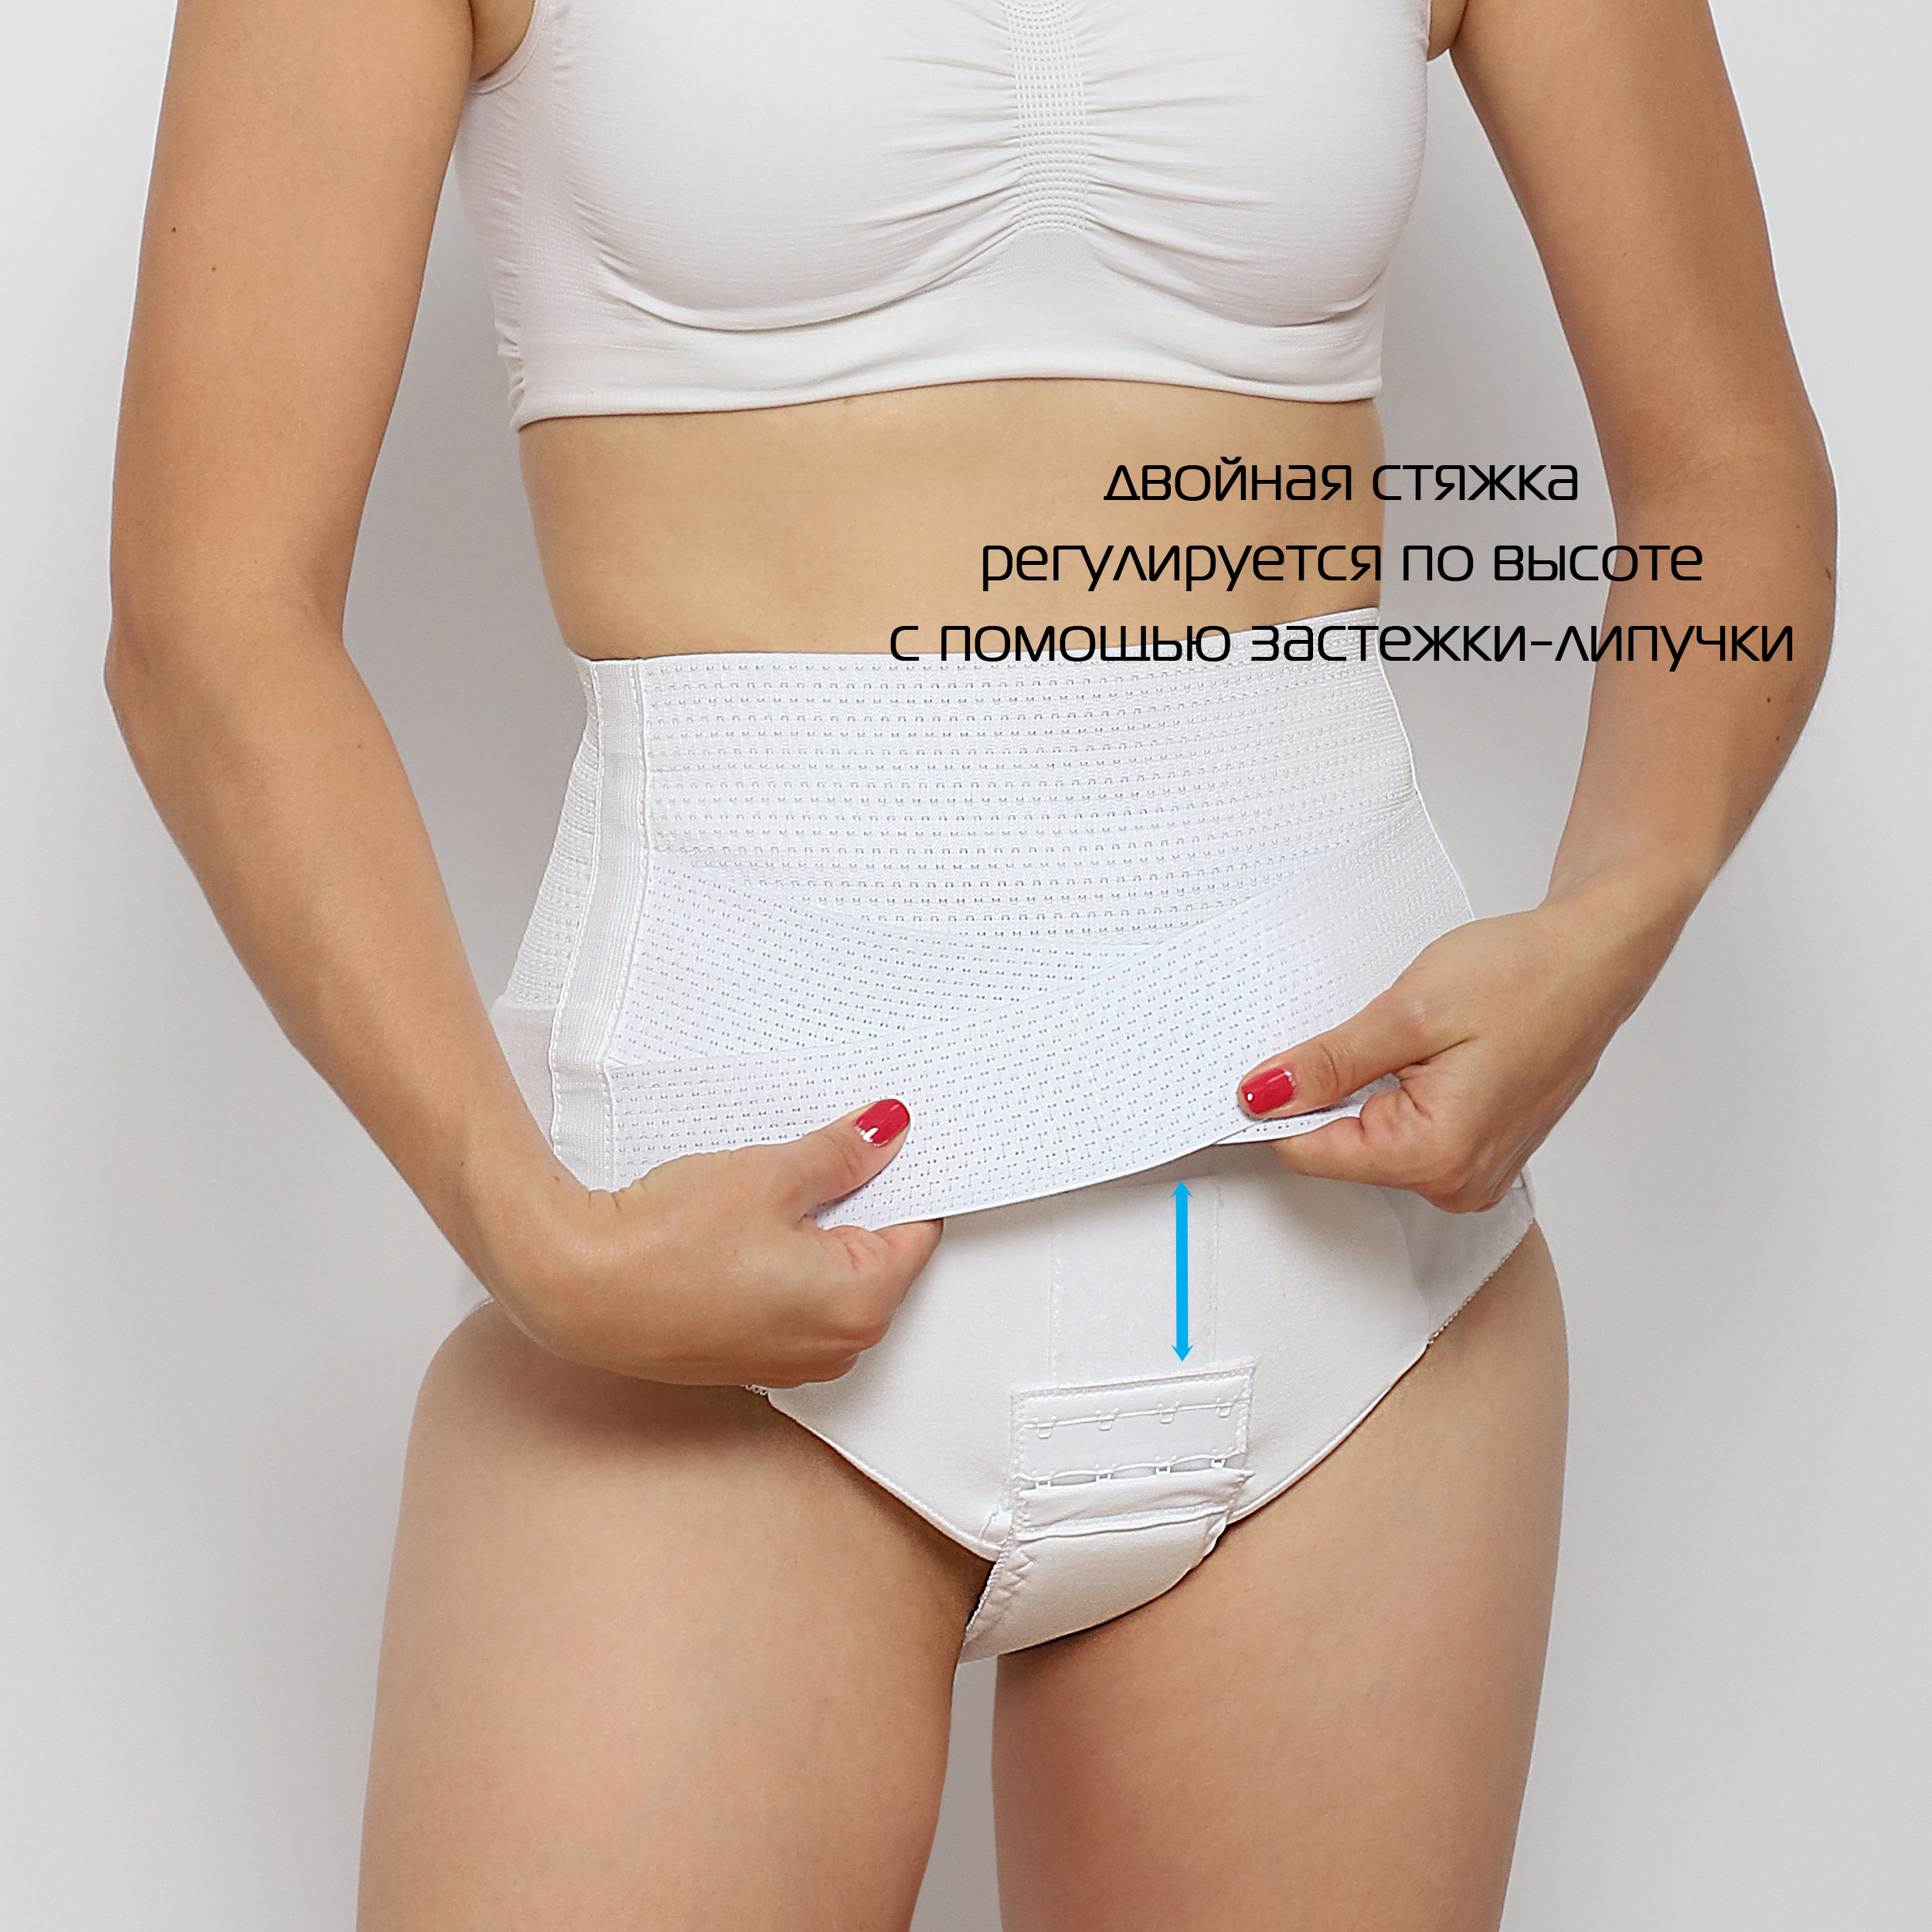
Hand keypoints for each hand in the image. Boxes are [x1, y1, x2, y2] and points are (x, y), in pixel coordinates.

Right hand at [487, 1099, 941, 1386]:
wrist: (572, 1288)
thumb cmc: (663, 1246)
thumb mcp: (770, 1176)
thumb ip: (842, 1155)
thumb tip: (887, 1133)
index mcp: (859, 1306)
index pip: (917, 1229)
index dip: (902, 1176)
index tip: (885, 1142)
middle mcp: (835, 1349)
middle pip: (878, 1258)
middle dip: (858, 1204)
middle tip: (822, 1155)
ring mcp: (791, 1362)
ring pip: (832, 1279)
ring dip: (814, 1233)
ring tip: (770, 1192)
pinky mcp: (749, 1358)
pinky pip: (792, 1302)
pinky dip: (782, 1264)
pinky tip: (743, 1231)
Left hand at [1236, 882, 1674, 1211]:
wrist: (1596, 957)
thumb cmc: (1524, 976)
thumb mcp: (1406, 1012)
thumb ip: (1328, 1063)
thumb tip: (1261, 1097)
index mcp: (1436, 1155)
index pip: (1309, 1154)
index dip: (1275, 1108)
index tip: (1261, 1066)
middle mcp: (1458, 1183)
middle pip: (1340, 1152)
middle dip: (1326, 1095)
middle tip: (1357, 1033)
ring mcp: (1474, 1173)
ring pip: (1372, 1143)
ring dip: (1364, 1092)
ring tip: (1402, 1039)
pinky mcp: (1480, 1153)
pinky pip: (1408, 1135)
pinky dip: (1395, 1096)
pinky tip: (1421, 1054)